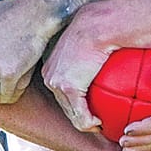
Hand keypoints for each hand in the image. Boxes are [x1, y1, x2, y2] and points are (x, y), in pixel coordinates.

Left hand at [41, 16, 114, 132]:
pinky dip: (90, 123)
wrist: (97, 25)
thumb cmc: (97, 29)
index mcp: (51, 67)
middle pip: (65, 106)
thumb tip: (99, 62)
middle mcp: (50, 76)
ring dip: (86, 122)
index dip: (76, 104)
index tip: (91, 107)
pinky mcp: (69, 88)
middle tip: (97, 121)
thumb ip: (86, 55)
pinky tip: (100, 123)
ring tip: (99, 125)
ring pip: (71, 114)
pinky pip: (81, 116)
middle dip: (81, 116)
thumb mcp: (84, 43)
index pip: (60, 92)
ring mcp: (57, 83)